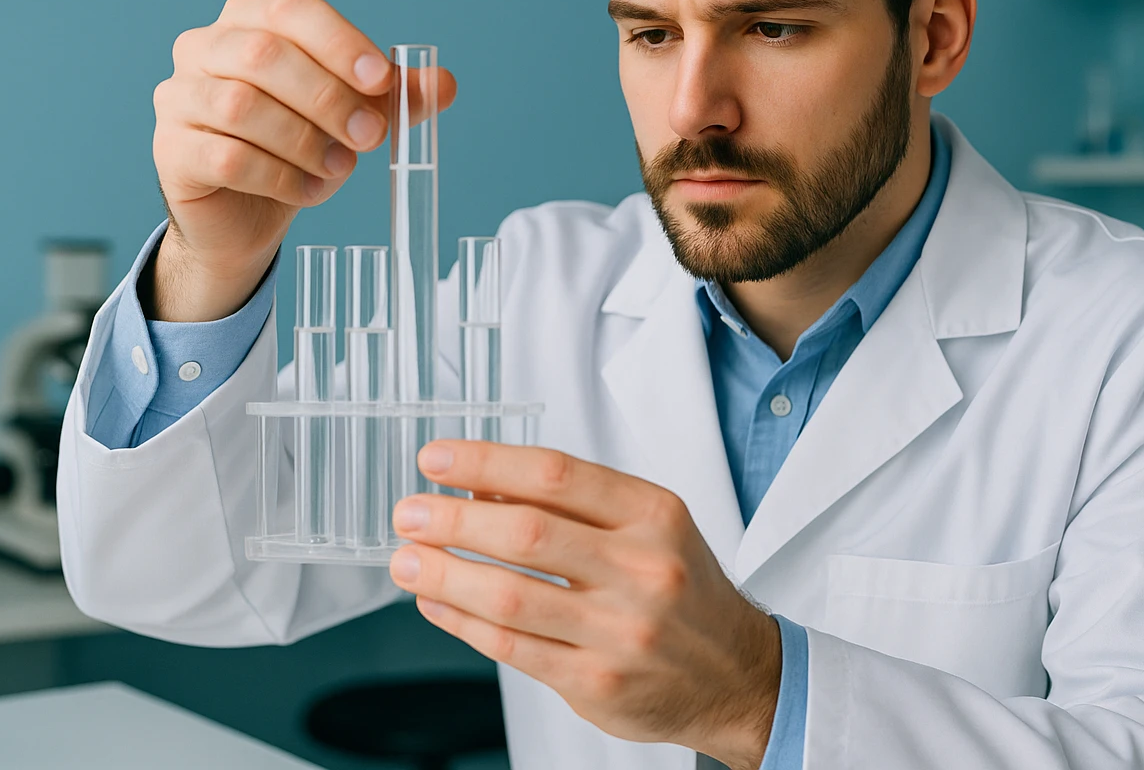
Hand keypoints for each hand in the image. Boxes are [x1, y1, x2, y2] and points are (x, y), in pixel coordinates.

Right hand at [150, 0, 456, 320]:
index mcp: (249, 20)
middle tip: (371, 136)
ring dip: (304, 141)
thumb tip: (445, 83)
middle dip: (328, 98)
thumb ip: (397, 97)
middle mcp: (203, 47)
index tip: (383, 80)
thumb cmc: (300, 147)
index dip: (340, 41)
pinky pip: (226, 157)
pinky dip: (278, 177)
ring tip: (340, 169)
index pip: (291, 8)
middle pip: (264, 54)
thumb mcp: (356, 116)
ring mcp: (178, 97)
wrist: (249, 214)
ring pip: (240, 107)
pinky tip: (308, 191)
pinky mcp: (170, 150)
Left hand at [388, 442, 782, 769]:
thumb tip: (484, 485)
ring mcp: (620, 631)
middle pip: (527, 532)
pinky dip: (462, 622)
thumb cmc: (684, 591)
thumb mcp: (652, 528)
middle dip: (453, 519)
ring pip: (510, 595)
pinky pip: (512, 647)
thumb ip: (578, 507)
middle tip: (410, 512)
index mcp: (655, 516)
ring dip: (443, 574)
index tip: (437, 459)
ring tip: (406, 560)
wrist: (736, 674)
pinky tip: (436, 603)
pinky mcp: (597, 683)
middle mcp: (643, 570)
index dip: (487, 461)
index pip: (557, 475)